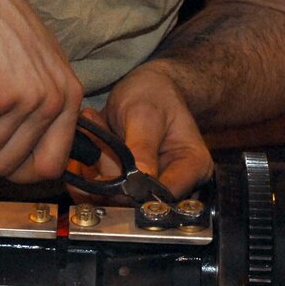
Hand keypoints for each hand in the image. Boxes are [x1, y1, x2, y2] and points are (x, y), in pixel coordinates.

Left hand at [103, 63, 213, 200]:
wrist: (145, 86)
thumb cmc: (153, 94)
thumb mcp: (145, 114)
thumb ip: (141, 148)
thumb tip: (135, 185)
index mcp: (193, 166)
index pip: (164, 196)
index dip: (134, 191)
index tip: (106, 173)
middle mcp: (176, 182)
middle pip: (138, 199)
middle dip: (110, 174)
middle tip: (98, 139)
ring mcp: (151, 184)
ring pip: (116, 195)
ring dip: (97, 167)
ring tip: (98, 130)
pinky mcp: (129, 184)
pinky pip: (102, 188)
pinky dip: (90, 167)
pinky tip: (92, 138)